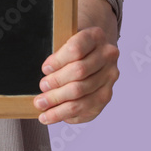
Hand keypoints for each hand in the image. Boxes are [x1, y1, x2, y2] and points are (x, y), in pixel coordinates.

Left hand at [34, 0, 120, 124]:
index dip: (58, 61)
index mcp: (95, 36)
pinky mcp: (106, 95)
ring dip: (58, 103)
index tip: (44, 69)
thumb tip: (43, 72)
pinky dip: (67, 114)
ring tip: (41, 106)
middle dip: (56, 84)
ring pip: (82, 94)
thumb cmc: (73, 45)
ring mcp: (109, 77)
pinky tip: (53, 115)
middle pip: (79, 73)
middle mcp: (107, 56)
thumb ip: (55, 49)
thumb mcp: (64, 38)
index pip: (76, 49)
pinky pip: (86, 109)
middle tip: (40, 90)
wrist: (94, 50)